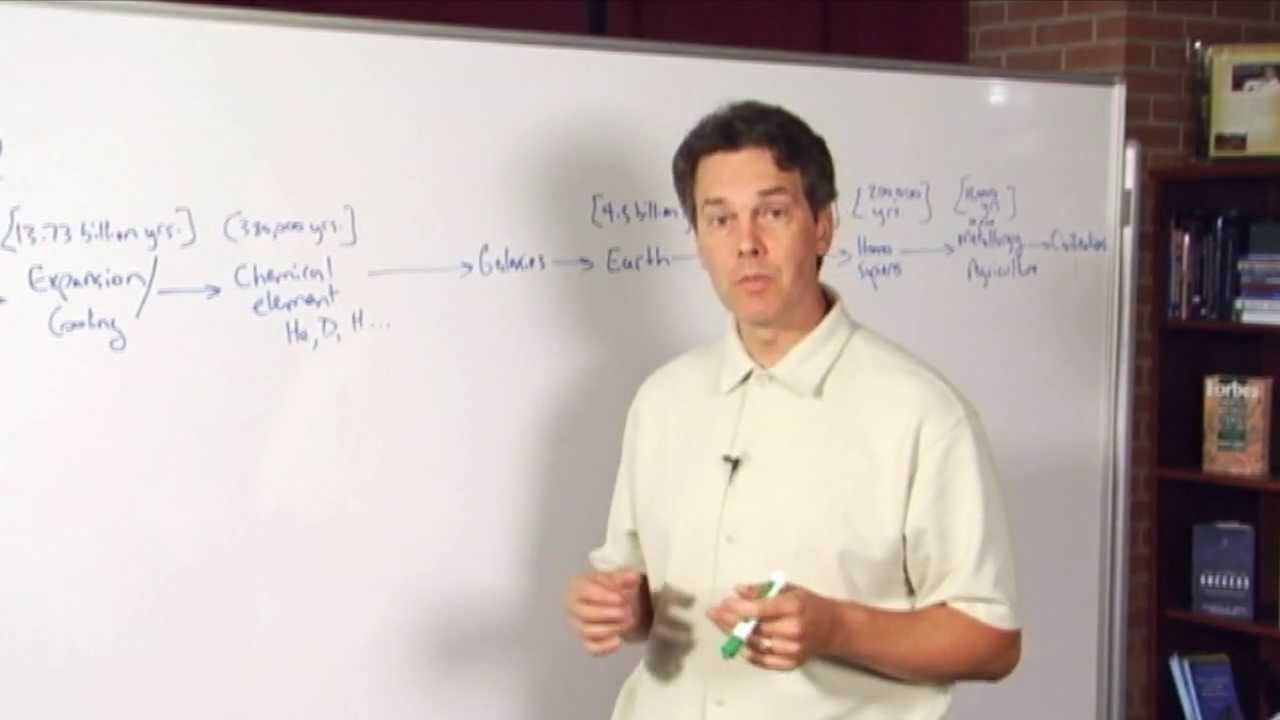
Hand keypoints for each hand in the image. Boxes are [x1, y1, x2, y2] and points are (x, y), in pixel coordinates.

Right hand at [564, 570, 647, 655]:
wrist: (612, 604)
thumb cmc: (610, 588)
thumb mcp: (617, 578)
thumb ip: (624, 577)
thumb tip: (633, 578)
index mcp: (577, 586)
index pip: (586, 592)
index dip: (604, 596)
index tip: (621, 599)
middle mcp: (573, 607)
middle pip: (585, 614)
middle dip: (608, 614)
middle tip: (627, 612)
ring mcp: (578, 625)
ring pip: (588, 631)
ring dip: (611, 628)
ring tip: (628, 622)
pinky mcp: (586, 641)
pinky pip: (592, 648)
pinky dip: (606, 647)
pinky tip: (619, 641)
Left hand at [707, 581, 841, 670]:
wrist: (833, 628)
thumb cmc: (809, 605)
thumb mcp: (789, 589)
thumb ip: (762, 590)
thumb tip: (737, 591)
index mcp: (794, 607)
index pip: (759, 609)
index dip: (737, 607)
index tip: (723, 602)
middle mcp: (794, 630)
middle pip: (754, 628)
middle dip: (730, 620)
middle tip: (714, 613)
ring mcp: (792, 650)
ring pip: (754, 645)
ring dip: (733, 635)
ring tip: (720, 624)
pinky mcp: (790, 663)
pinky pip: (761, 660)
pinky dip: (746, 651)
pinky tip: (735, 641)